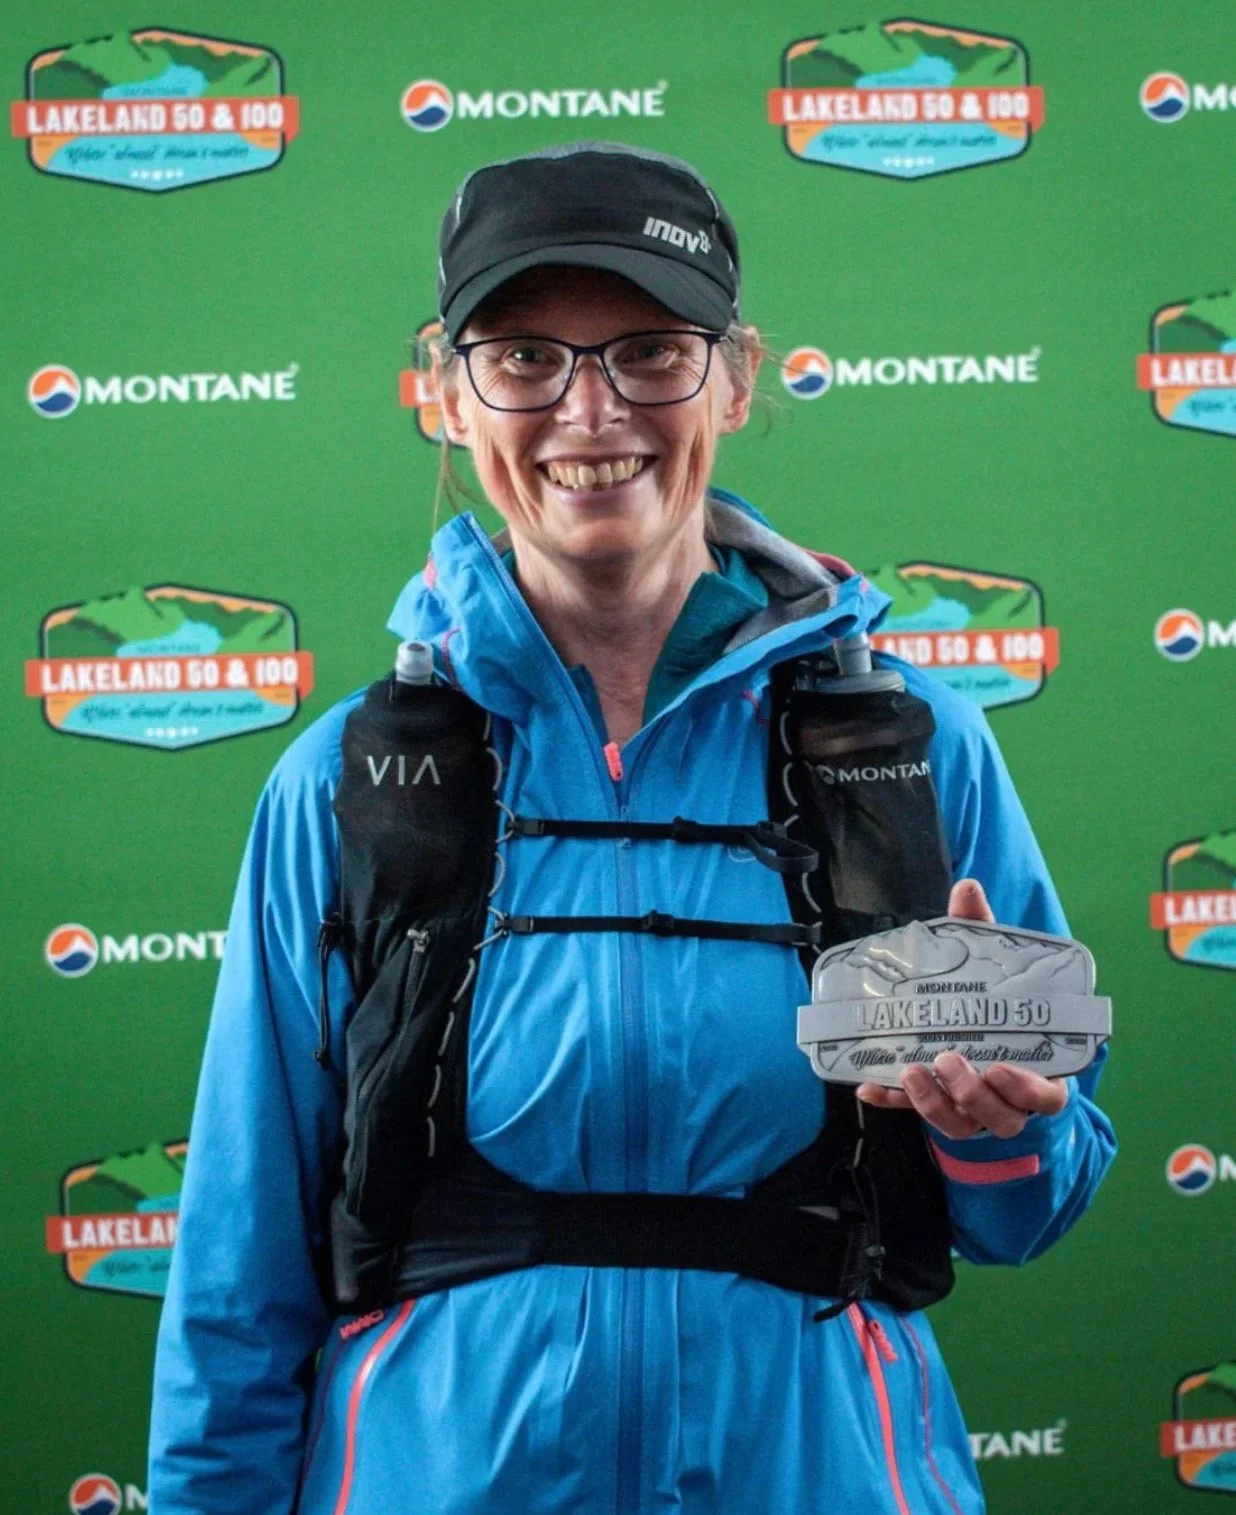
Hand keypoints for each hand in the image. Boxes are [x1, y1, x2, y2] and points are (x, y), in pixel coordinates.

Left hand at [855, 879, 1069, 1139]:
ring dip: (934, 1104)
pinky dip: (892, 1102)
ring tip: (911, 1071)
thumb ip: (985, 934)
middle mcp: (1010, 1102)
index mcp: (1039, 1074)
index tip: (1000, 1068)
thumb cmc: (1002, 1008)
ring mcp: (974, 1112)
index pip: (1045, 1095)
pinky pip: (915, 1115)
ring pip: (960, 1125)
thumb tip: (966, 887)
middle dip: (973, 1094)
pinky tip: (866, 1087)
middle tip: (948, 1059)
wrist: (982, 1040)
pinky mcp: (940, 1110)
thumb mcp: (997, 972)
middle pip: (1001, 1117)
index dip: (1026, 1088)